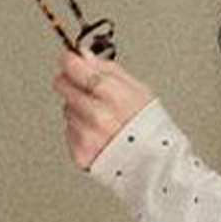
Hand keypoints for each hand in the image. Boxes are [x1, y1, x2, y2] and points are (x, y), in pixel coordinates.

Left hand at [51, 46, 155, 170]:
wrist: (156, 165)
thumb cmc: (151, 127)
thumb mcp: (139, 90)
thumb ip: (109, 70)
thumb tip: (86, 57)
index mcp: (113, 97)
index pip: (76, 69)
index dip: (69, 61)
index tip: (68, 58)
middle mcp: (96, 117)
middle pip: (64, 87)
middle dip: (71, 82)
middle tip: (84, 87)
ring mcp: (86, 136)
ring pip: (67, 109)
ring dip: (78, 109)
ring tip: (102, 117)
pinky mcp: (80, 153)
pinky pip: (69, 132)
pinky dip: (80, 130)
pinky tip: (98, 133)